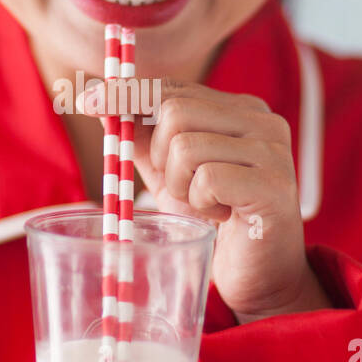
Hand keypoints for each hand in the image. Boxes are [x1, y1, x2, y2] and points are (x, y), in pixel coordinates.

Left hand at [80, 77, 331, 322]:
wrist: (257, 275)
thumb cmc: (213, 220)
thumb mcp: (169, 173)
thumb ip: (141, 136)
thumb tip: (97, 97)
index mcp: (240, 109)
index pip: (172, 87)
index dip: (127, 94)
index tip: (87, 102)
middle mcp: (262, 120)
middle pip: (175, 111)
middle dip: (159, 156)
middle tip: (181, 188)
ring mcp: (273, 151)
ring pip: (186, 147)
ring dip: (180, 185)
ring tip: (203, 205)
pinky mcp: (274, 185)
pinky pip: (207, 179)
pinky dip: (200, 203)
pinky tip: (220, 216)